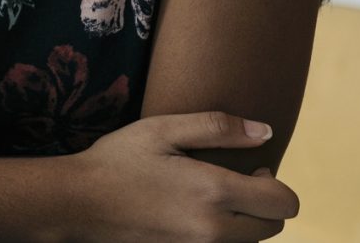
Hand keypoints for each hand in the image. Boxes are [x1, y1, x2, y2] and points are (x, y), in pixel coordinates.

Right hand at [68, 112, 299, 241]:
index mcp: (214, 192)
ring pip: (250, 242)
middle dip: (264, 204)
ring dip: (245, 223)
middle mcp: (215, 228)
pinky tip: (193, 215)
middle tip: (233, 183)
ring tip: (211, 200)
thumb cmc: (117, 160)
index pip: (283, 202)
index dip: (275, 182)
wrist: (76, 203)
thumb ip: (217, 127)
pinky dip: (220, 235)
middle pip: (274, 226)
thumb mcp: (161, 130)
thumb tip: (266, 132)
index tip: (252, 169)